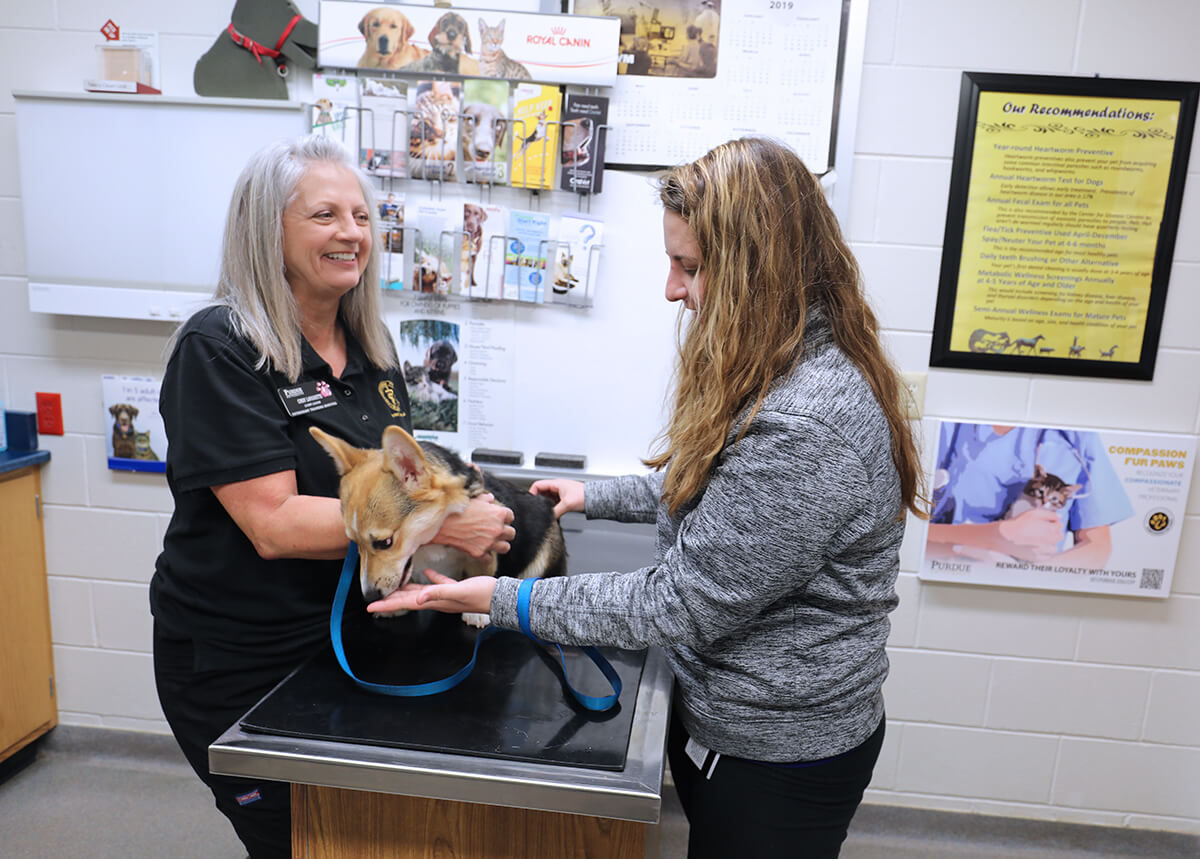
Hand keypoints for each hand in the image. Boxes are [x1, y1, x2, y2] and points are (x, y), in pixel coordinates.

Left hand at [366, 570, 496, 615]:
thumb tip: (418, 598)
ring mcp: (446, 596)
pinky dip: (430, 580)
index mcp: (435, 601)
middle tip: (374, 597)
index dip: (387, 605)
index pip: (406, 603)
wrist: (501, 597)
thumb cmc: (482, 594)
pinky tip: (428, 573)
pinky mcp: (456, 589)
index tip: (370, 607)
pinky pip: (438, 584)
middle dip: (391, 599)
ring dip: (407, 590)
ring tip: (394, 586)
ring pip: (421, 593)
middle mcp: (438, 600)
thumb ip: (439, 592)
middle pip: (409, 600)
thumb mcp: (459, 591)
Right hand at [432, 494, 514, 558]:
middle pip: (511, 533)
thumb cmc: (456, 509)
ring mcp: (489, 542)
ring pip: (505, 547)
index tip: (498, 519)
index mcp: (498, 513)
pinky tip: (479, 550)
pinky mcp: (479, 553)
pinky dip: (485, 556)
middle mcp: (497, 529)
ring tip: (491, 542)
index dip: (504, 517)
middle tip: (495, 531)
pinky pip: (489, 559)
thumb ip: (485, 499)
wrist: (441, 523)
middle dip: (504, 532)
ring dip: (499, 545)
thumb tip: (490, 498)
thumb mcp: (473, 499)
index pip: (511, 516)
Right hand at [529, 479, 584, 517]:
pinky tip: (553, 513)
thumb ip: (555, 511)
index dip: (532, 492)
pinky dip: (551, 507)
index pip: (538, 485)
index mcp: (556, 484)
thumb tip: (548, 517)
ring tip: (546, 511)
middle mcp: (557, 487)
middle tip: (538, 508)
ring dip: (546, 505)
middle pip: (541, 492)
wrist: (594, 499)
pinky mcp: (564, 499)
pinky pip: (553, 503)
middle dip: (538, 500)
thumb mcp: (567, 504)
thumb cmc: (584, 496)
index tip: (530, 501)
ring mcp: (560, 493)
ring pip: (547, 498)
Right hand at [997, 508, 1063, 558]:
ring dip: (1050, 543)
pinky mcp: (1037, 558)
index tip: (1049, 522)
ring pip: (1054, 548)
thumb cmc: (1018, 524)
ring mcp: (1044, 551)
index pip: (1060, 525)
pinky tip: (1037, 547)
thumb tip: (1059, 516)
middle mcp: (1049, 541)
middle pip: (1059, 537)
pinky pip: (1046, 556)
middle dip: (1054, 532)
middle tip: (1045, 530)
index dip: (1054, 522)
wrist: (1005, 536)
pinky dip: (1044, 553)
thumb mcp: (1033, 513)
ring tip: (1041, 540)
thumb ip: (1049, 514)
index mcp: (1050, 529)